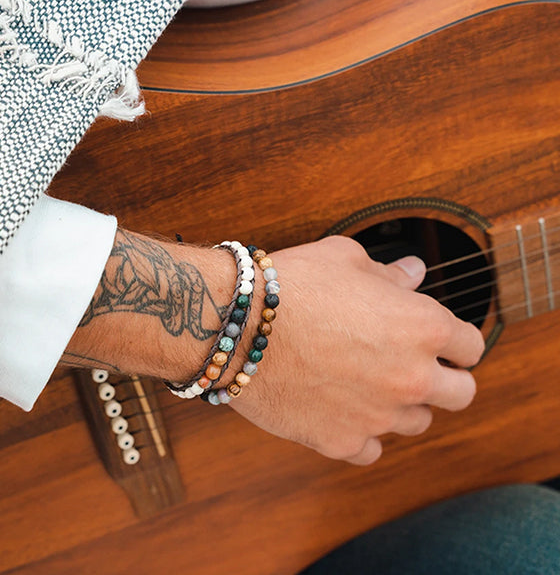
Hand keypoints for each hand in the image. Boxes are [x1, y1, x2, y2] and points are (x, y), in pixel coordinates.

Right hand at [230, 236, 484, 464]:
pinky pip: (371, 449)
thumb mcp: (345, 260)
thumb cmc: (291, 285)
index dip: (456, 340)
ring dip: (402, 405)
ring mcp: (378, 416)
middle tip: (415, 366)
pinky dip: (363, 432)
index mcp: (422, 327)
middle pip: (462, 394)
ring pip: (417, 423)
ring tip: (369, 383)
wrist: (236, 325)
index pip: (471, 344)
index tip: (441, 340)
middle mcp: (410, 376)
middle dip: (446, 379)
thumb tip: (413, 271)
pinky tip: (343, 410)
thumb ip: (389, 272)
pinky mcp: (341, 441)